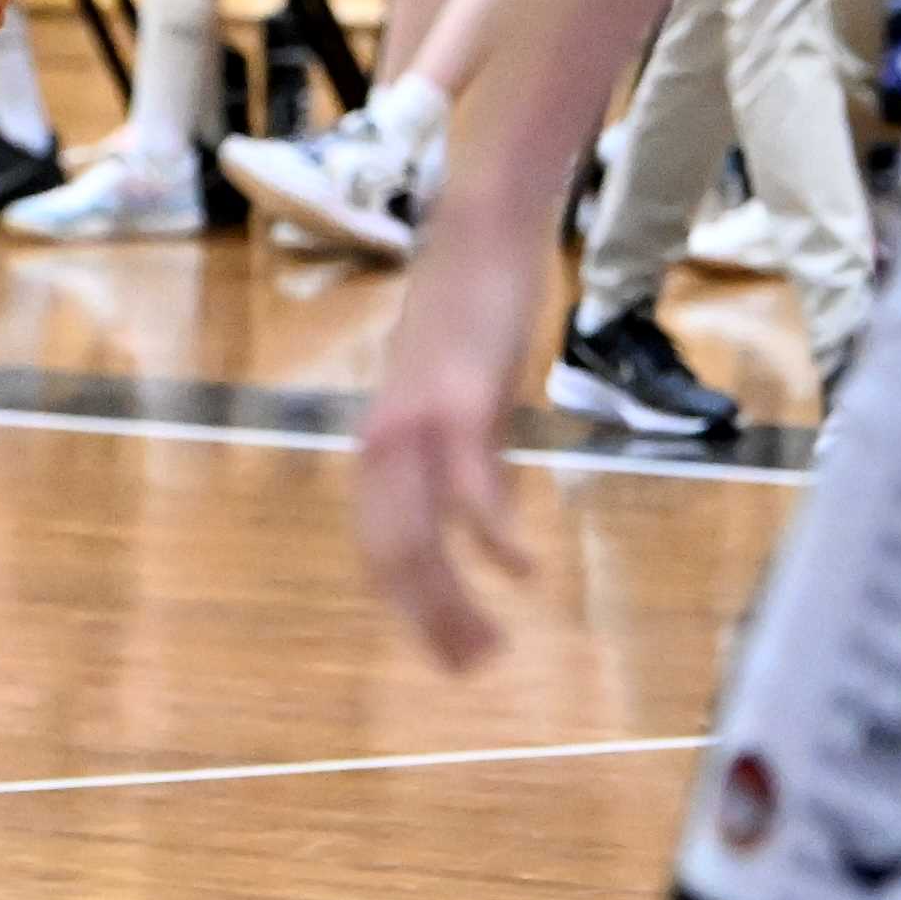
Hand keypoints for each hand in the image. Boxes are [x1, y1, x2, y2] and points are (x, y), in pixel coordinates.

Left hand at [356, 215, 543, 670]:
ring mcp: (416, 421)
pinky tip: (522, 570)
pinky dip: (492, 535)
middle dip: (429, 621)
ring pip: (418, 536)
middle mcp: (384, 442)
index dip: (409, 609)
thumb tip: (488, 518)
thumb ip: (471, 458)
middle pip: (391, 557)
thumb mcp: (466, 400)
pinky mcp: (459, 400)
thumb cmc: (472, 312)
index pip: (378, 549)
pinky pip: (468, 486)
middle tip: (472, 668)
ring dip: (453, 599)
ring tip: (491, 645)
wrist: (478, 231)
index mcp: (381, 445)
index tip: (447, 653)